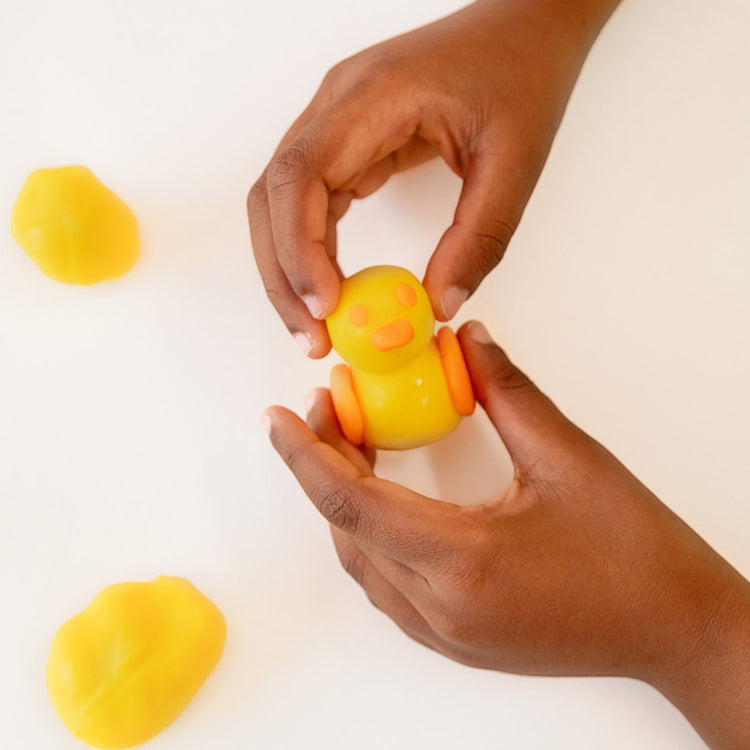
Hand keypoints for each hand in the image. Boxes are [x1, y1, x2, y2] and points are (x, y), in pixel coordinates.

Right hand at [248, 0, 619, 357]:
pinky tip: (331, 288)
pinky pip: (310, 201)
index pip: (301, 176)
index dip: (299, 248)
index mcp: (371, 98)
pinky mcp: (347, 142)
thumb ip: (479, 238)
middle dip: (283, 274)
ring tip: (315, 325)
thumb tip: (437, 304)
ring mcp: (335, 122)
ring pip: (280, 203)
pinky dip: (311, 250)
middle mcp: (336, 106)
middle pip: (273, 197)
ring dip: (288, 268)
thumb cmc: (520, 73)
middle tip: (312, 336)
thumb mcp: (516, 162)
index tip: (325, 306)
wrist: (523, 26)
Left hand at [263, 320, 749, 749]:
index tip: (276, 414)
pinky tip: (382, 499)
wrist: (676, 629)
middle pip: (348, 529)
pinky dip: (370, 534)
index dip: (305, 453)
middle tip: (329, 407)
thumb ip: (508, 391)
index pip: (352, 501)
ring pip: (362, 562)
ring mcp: (445, 633)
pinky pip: (387, 584)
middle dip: (324, 465)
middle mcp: (439, 608)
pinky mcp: (458, 640)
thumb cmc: (634, 550)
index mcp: (462, 562)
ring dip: (345, 501)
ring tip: (352, 444)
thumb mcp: (570, 458)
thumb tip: (468, 340)